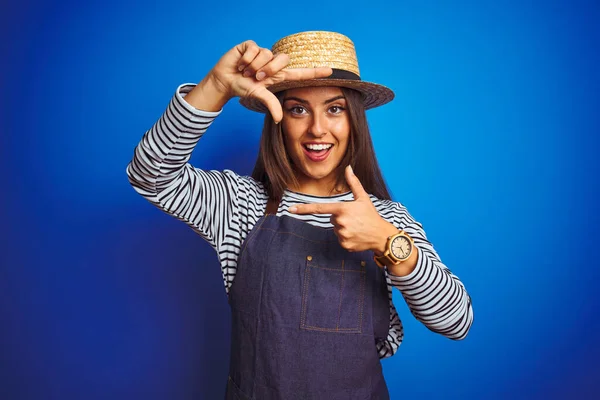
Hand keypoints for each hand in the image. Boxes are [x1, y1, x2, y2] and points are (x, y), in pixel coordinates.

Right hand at [197, 40, 331, 121]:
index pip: (301, 73)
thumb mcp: (258, 96)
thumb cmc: (243, 88)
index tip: (331, 71)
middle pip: (281, 60)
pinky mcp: (251, 46)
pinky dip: (245, 59)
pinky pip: (253, 49)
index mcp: (278, 76)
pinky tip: (240, 64)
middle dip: (267, 70)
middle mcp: (273, 63)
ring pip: (266, 54)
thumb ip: (270, 104)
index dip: (315, 72)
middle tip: (255, 77)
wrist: (224, 81)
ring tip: (246, 71)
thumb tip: (279, 119)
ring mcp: (263, 53)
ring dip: (253, 66)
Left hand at [289, 166, 397, 252]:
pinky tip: (357, 235)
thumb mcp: (363, 198)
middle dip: (340, 217)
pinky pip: (339, 239)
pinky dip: (346, 237)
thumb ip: (353, 183)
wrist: (382, 235)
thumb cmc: (371, 215)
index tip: (291, 209)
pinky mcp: (344, 245)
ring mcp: (342, 234)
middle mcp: (340, 222)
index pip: (319, 208)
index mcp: (342, 209)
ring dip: (344, 228)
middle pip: (331, 218)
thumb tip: (348, 168)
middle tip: (355, 218)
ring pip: (335, 229)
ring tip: (357, 227)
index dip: (304, 208)